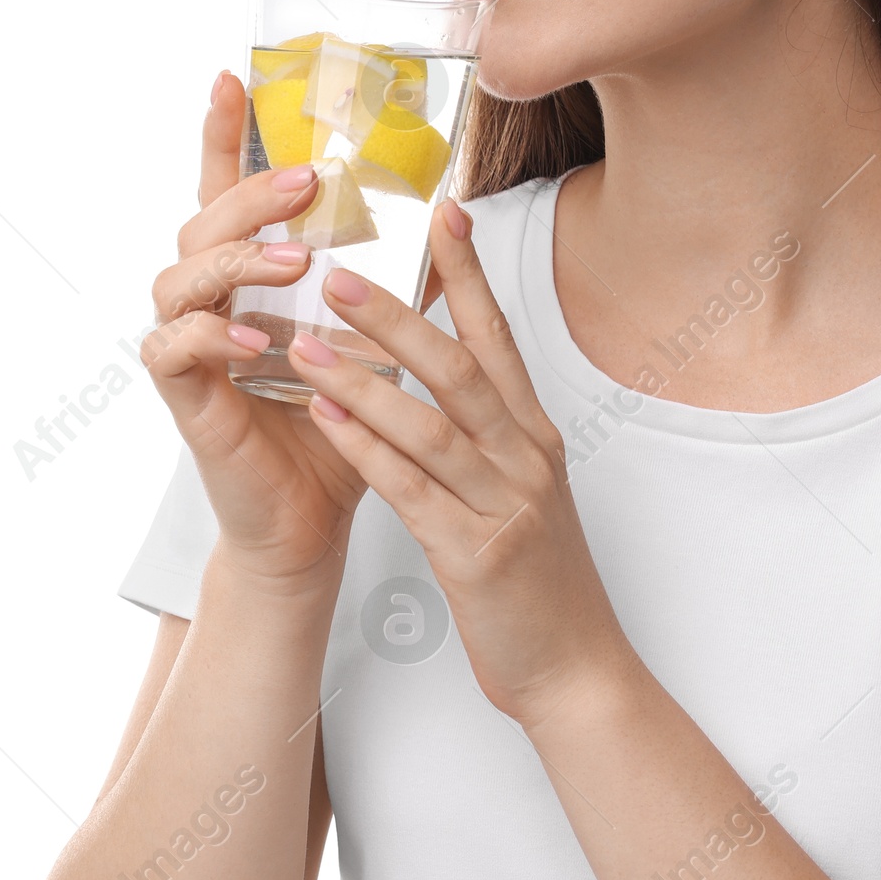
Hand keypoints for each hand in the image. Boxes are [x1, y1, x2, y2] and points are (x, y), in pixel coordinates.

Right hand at [142, 70, 368, 583]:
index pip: (227, 190)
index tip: (232, 76)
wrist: (316, 515)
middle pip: (205, 220)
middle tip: (307, 181)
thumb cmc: (343, 423)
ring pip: (181, 276)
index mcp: (251, 275)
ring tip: (293, 260)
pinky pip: (174, 351)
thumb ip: (391, 276)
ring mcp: (190, 346)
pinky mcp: (184, 398)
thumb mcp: (375, 339)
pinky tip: (255, 339)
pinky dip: (213, 339)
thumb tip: (451, 210)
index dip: (223, 134)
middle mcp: (210, 300)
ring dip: (239, 261)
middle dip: (253, 192)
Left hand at [285, 202, 633, 719]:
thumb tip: (445, 382)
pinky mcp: (478, 554)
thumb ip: (488, 436)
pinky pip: (414, 490)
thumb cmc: (539, 581)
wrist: (576, 668)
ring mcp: (506, 504)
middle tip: (337, 271)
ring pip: (433, 422)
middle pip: (460, 366)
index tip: (444, 211)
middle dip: (398, 315)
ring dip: (365, 378)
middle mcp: (526, 457)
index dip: (469, 274)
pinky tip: (325, 420)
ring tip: (303, 343)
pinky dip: (368, 450)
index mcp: (535, 436)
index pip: (499, 337)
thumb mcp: (523, 493)